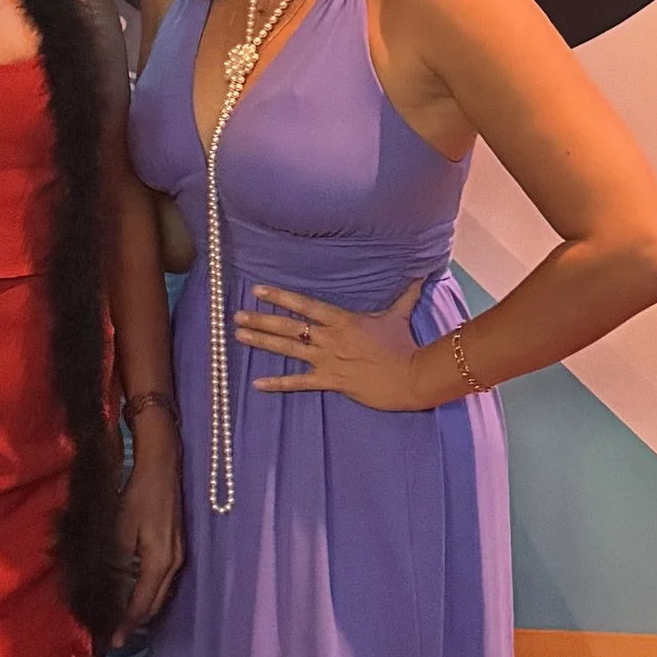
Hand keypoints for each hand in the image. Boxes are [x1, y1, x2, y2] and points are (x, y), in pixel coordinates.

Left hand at [112, 429, 183, 636]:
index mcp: (159, 563)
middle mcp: (174, 564)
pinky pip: (163, 581)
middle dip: (135, 622)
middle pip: (154, 604)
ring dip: (142, 608)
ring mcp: (179, 555)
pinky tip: (134, 593)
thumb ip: (116, 565)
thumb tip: (106, 595)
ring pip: (160, 593)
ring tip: (121, 619)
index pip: (141, 604)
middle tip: (115, 635)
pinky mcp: (177, 547)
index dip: (126, 624)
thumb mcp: (120, 531)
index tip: (112, 641)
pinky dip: (148, 592)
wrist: (162, 466)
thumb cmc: (137, 496)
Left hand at [232, 278, 429, 411]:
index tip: (258, 290)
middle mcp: (330, 338)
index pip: (305, 305)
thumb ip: (404, 295)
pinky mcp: (331, 381)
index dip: (280, 296)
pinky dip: (278, 383)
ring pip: (289, 349)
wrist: (412, 376)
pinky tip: (257, 383)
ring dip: (262, 342)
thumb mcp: (398, 316)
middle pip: (289, 326)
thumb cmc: (404, 346)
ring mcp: (328, 360)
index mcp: (342, 319)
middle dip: (261, 319)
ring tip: (240, 336)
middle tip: (237, 315)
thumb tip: (420, 274)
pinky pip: (299, 382)